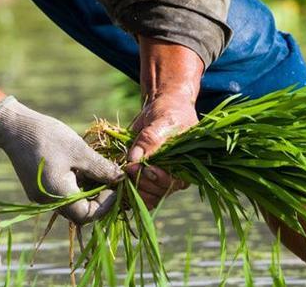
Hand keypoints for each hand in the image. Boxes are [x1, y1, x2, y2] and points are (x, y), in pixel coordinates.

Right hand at [0, 96, 123, 223]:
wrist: (15, 127)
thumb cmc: (48, 137)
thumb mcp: (80, 151)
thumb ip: (102, 169)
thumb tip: (121, 178)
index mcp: (58, 196)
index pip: (88, 215)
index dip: (105, 204)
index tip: (115, 185)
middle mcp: (47, 202)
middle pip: (79, 211)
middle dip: (98, 196)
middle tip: (109, 176)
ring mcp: (41, 197)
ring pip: (71, 202)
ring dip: (87, 189)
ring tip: (96, 168)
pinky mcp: (38, 189)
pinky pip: (61, 194)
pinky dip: (75, 185)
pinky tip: (81, 166)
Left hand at [126, 36, 203, 208]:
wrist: (162, 109)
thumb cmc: (168, 113)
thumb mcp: (161, 121)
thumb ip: (150, 139)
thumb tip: (134, 158)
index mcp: (185, 165)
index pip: (172, 182)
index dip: (156, 178)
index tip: (141, 168)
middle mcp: (174, 177)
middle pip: (158, 192)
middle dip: (141, 182)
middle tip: (128, 168)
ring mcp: (160, 179)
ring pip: (147, 196)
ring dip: (132, 189)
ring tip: (122, 175)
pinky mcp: (146, 178)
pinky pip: (139, 194)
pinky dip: (128, 192)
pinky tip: (119, 186)